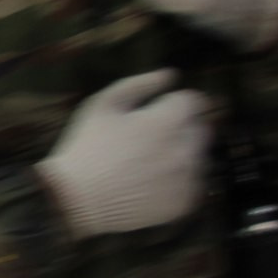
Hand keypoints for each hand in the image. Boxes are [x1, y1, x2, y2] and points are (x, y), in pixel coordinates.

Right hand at [36, 69, 213, 236]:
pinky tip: (149, 184)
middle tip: (149, 139)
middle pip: (200, 128)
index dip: (171, 103)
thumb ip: (139, 84)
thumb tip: (170, 74)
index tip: (153, 113)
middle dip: (180, 128)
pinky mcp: (184, 203)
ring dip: (180, 155)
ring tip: (147, 164)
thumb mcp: (103, 105)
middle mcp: (186, 148)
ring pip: (198, 157)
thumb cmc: (86, 148)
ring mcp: (188, 178)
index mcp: (169, 120)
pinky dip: (176, 182)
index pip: (193, 101)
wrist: (77, 201)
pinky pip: (190, 185)